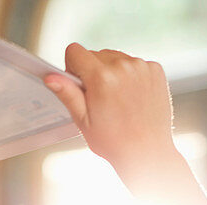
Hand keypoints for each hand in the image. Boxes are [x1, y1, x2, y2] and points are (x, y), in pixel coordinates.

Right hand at [45, 44, 180, 183]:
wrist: (146, 150)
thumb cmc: (113, 140)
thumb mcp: (82, 120)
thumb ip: (67, 93)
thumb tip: (51, 77)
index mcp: (102, 78)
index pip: (75, 51)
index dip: (72, 67)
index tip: (78, 84)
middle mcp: (123, 66)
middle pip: (95, 54)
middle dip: (92, 72)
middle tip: (98, 99)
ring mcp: (141, 66)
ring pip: (114, 57)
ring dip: (111, 72)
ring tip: (116, 99)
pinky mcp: (155, 69)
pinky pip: (133, 63)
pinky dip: (129, 75)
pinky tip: (130, 96)